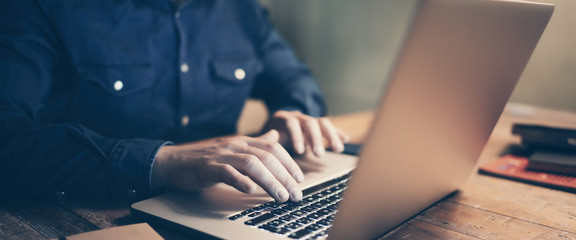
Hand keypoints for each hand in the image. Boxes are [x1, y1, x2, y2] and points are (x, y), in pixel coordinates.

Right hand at [152, 130, 303, 201]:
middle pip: (267, 157)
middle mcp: (235, 145)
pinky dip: (241, 181)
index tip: (300, 180)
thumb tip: (276, 136)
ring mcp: (221, 155)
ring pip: (252, 164)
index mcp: (243, 141)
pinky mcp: (208, 167)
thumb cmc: (205, 159)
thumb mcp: (234, 148)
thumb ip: (256, 144)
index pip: (273, 148)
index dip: (289, 163)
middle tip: (295, 194)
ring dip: (270, 181)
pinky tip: (251, 190)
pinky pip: (227, 172)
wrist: (172, 162)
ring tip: (280, 197)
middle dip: (285, 176)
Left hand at [263, 110, 349, 156]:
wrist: (277, 122)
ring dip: (331, 136)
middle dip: (316, 139)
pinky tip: (346, 140)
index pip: (292, 124)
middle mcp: (299, 117)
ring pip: (322, 123)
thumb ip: (265, 140)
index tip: (299, 152)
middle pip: (310, 123)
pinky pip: (330, 127)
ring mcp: (310, 120)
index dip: (296, 137)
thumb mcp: (265, 137)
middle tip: (319, 154)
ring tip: (338, 149)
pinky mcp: (318, 126)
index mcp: (285, 119)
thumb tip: (263, 144)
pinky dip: (338, 133)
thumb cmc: (270, 134)